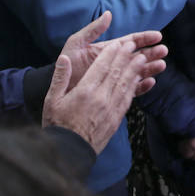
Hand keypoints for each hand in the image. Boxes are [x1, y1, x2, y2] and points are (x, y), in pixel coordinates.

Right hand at [41, 38, 167, 153]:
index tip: (118, 43)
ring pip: (126, 85)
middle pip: (117, 73)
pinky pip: (128, 99)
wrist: (69, 152)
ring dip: (135, 70)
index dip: (111, 53)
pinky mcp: (116, 119)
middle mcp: (101, 98)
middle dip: (126, 57)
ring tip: (142, 58)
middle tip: (134, 45)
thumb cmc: (57, 125)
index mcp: (85, 91)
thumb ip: (60, 78)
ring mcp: (111, 109)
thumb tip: (64, 59)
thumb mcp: (52, 100)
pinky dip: (134, 87)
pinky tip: (138, 80)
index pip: (102, 67)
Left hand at [59, 11, 164, 93]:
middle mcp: (115, 62)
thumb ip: (93, 29)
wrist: (60, 86)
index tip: (158, 36)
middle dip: (152, 53)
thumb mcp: (77, 43)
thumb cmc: (66, 64)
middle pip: (139, 56)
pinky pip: (131, 89)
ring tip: (161, 66)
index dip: (145, 38)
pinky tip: (150, 82)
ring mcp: (116, 77)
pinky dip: (141, 86)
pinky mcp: (113, 92)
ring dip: (150, 68)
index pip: (131, 41)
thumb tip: (109, 14)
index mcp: (110, 49)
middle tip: (164, 51)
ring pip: (138, 71)